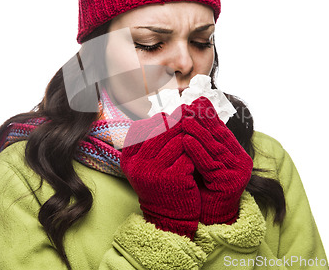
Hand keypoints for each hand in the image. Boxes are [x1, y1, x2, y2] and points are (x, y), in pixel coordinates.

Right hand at [121, 107, 199, 238]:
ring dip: (188, 133)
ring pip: (177, 140)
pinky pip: (188, 154)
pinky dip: (195, 150)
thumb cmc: (160, 184)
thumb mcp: (146, 164)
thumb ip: (149, 142)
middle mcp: (138, 165)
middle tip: (188, 114)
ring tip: (197, 129)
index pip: (140, 128)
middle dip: (176, 121)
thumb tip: (164, 113)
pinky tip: (200, 149)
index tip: (168, 117)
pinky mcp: (173, 178)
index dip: (157, 120)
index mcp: (128, 159)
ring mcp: (154, 172)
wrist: (169, 216)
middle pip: (160, 130)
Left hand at [182, 97, 252, 224]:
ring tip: (184, 118)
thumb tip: (189, 115)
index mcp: (237, 154)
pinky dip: (197, 151)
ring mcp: (237, 173)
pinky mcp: (229, 184)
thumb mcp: (203, 160)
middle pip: (219, 136)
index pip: (221, 130)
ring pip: (214, 148)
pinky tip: (185, 140)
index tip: (197, 100)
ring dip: (198, 131)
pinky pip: (209, 164)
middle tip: (189, 104)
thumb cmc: (203, 187)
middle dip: (204, 119)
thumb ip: (202, 142)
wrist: (209, 217)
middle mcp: (241, 162)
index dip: (209, 115)